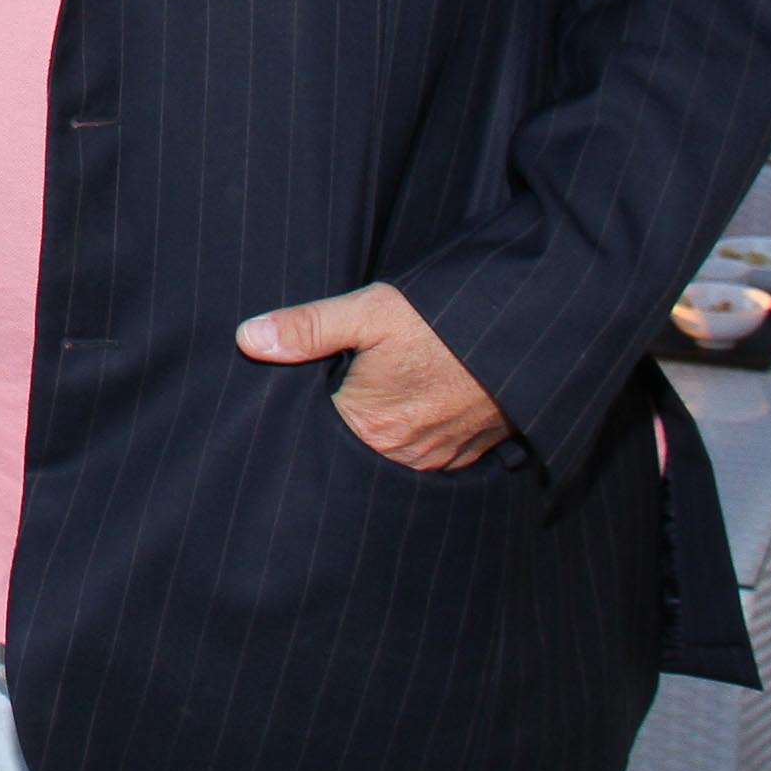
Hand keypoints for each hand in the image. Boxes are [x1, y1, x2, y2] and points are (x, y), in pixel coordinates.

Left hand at [237, 282, 510, 470]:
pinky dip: (413, 431)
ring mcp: (438, 458)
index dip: (308, 405)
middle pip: (352, 443)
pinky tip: (413, 401)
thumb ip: (307, 328)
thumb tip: (247, 339)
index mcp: (369, 427)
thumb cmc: (443, 322)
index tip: (309, 383)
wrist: (523, 332)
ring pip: (388, 450)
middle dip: (343, 418)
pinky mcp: (467, 453)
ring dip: (381, 427)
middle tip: (350, 380)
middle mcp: (402, 456)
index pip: (316, 430)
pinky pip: (424, 452)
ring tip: (382, 389)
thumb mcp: (369, 311)